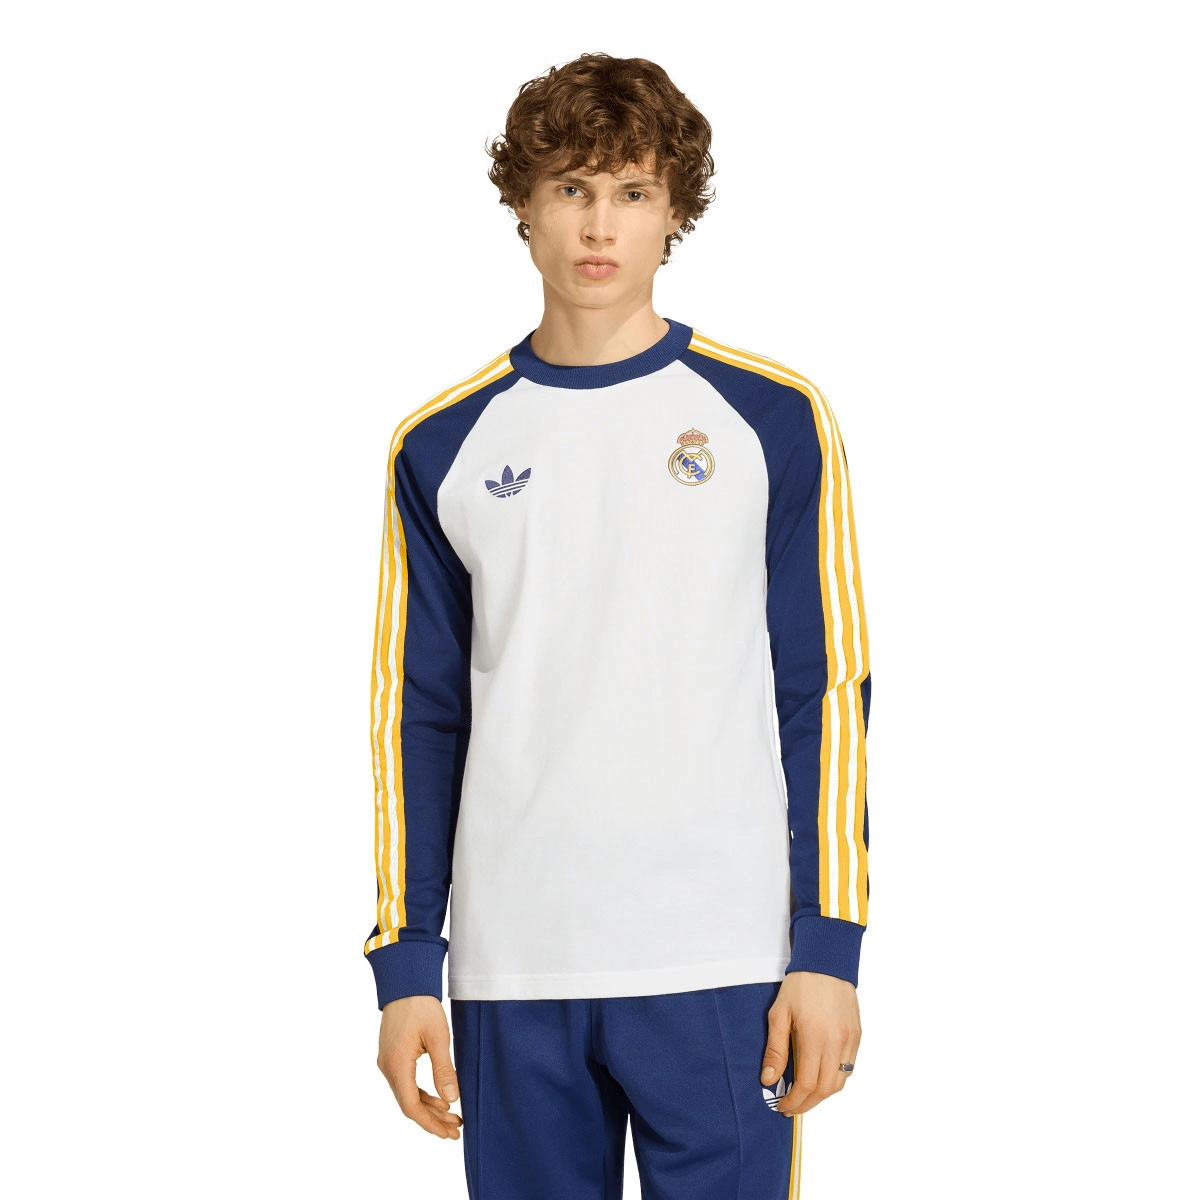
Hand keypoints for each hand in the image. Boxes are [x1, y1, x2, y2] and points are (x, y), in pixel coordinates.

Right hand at [377, 995, 462, 1139]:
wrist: (405, 983)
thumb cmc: (422, 1006)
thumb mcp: (438, 1037)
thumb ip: (444, 1069)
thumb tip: (451, 1100)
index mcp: (397, 1064)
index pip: (410, 1105)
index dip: (429, 1123)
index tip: (448, 1132)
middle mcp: (387, 1066)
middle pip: (408, 1104)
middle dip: (432, 1119)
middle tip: (455, 1129)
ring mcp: (387, 1061)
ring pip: (406, 1094)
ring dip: (428, 1107)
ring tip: (451, 1116)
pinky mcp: (391, 1056)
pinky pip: (405, 1083)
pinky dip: (421, 1093)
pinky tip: (438, 1098)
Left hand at [760, 971, 860, 1115]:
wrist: (827, 962)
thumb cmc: (800, 986)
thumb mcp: (779, 1013)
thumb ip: (775, 1049)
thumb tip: (769, 1080)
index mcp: (815, 1037)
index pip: (806, 1084)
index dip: (794, 1101)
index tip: (782, 1106)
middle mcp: (837, 1042)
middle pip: (825, 1089)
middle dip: (807, 1103)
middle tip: (791, 1106)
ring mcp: (850, 1040)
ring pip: (840, 1082)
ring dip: (822, 1094)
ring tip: (804, 1095)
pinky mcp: (857, 1036)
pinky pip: (849, 1068)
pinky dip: (835, 1079)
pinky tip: (821, 1076)